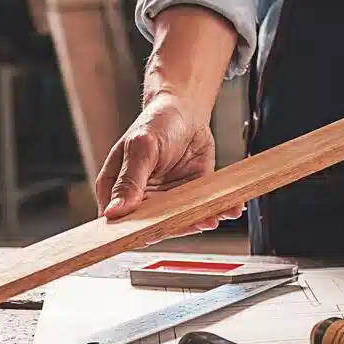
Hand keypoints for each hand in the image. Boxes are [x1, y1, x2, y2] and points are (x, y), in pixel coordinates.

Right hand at [96, 93, 244, 239]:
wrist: (185, 109)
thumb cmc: (156, 122)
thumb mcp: (141, 147)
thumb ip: (129, 181)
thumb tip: (114, 211)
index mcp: (115, 188)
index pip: (119, 221)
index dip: (132, 232)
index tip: (152, 234)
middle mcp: (140, 199)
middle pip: (152, 227)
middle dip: (175, 227)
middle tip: (193, 223)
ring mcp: (166, 201)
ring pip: (180, 222)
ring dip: (199, 221)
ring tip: (213, 217)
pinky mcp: (190, 197)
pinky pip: (202, 210)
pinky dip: (217, 211)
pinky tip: (230, 209)